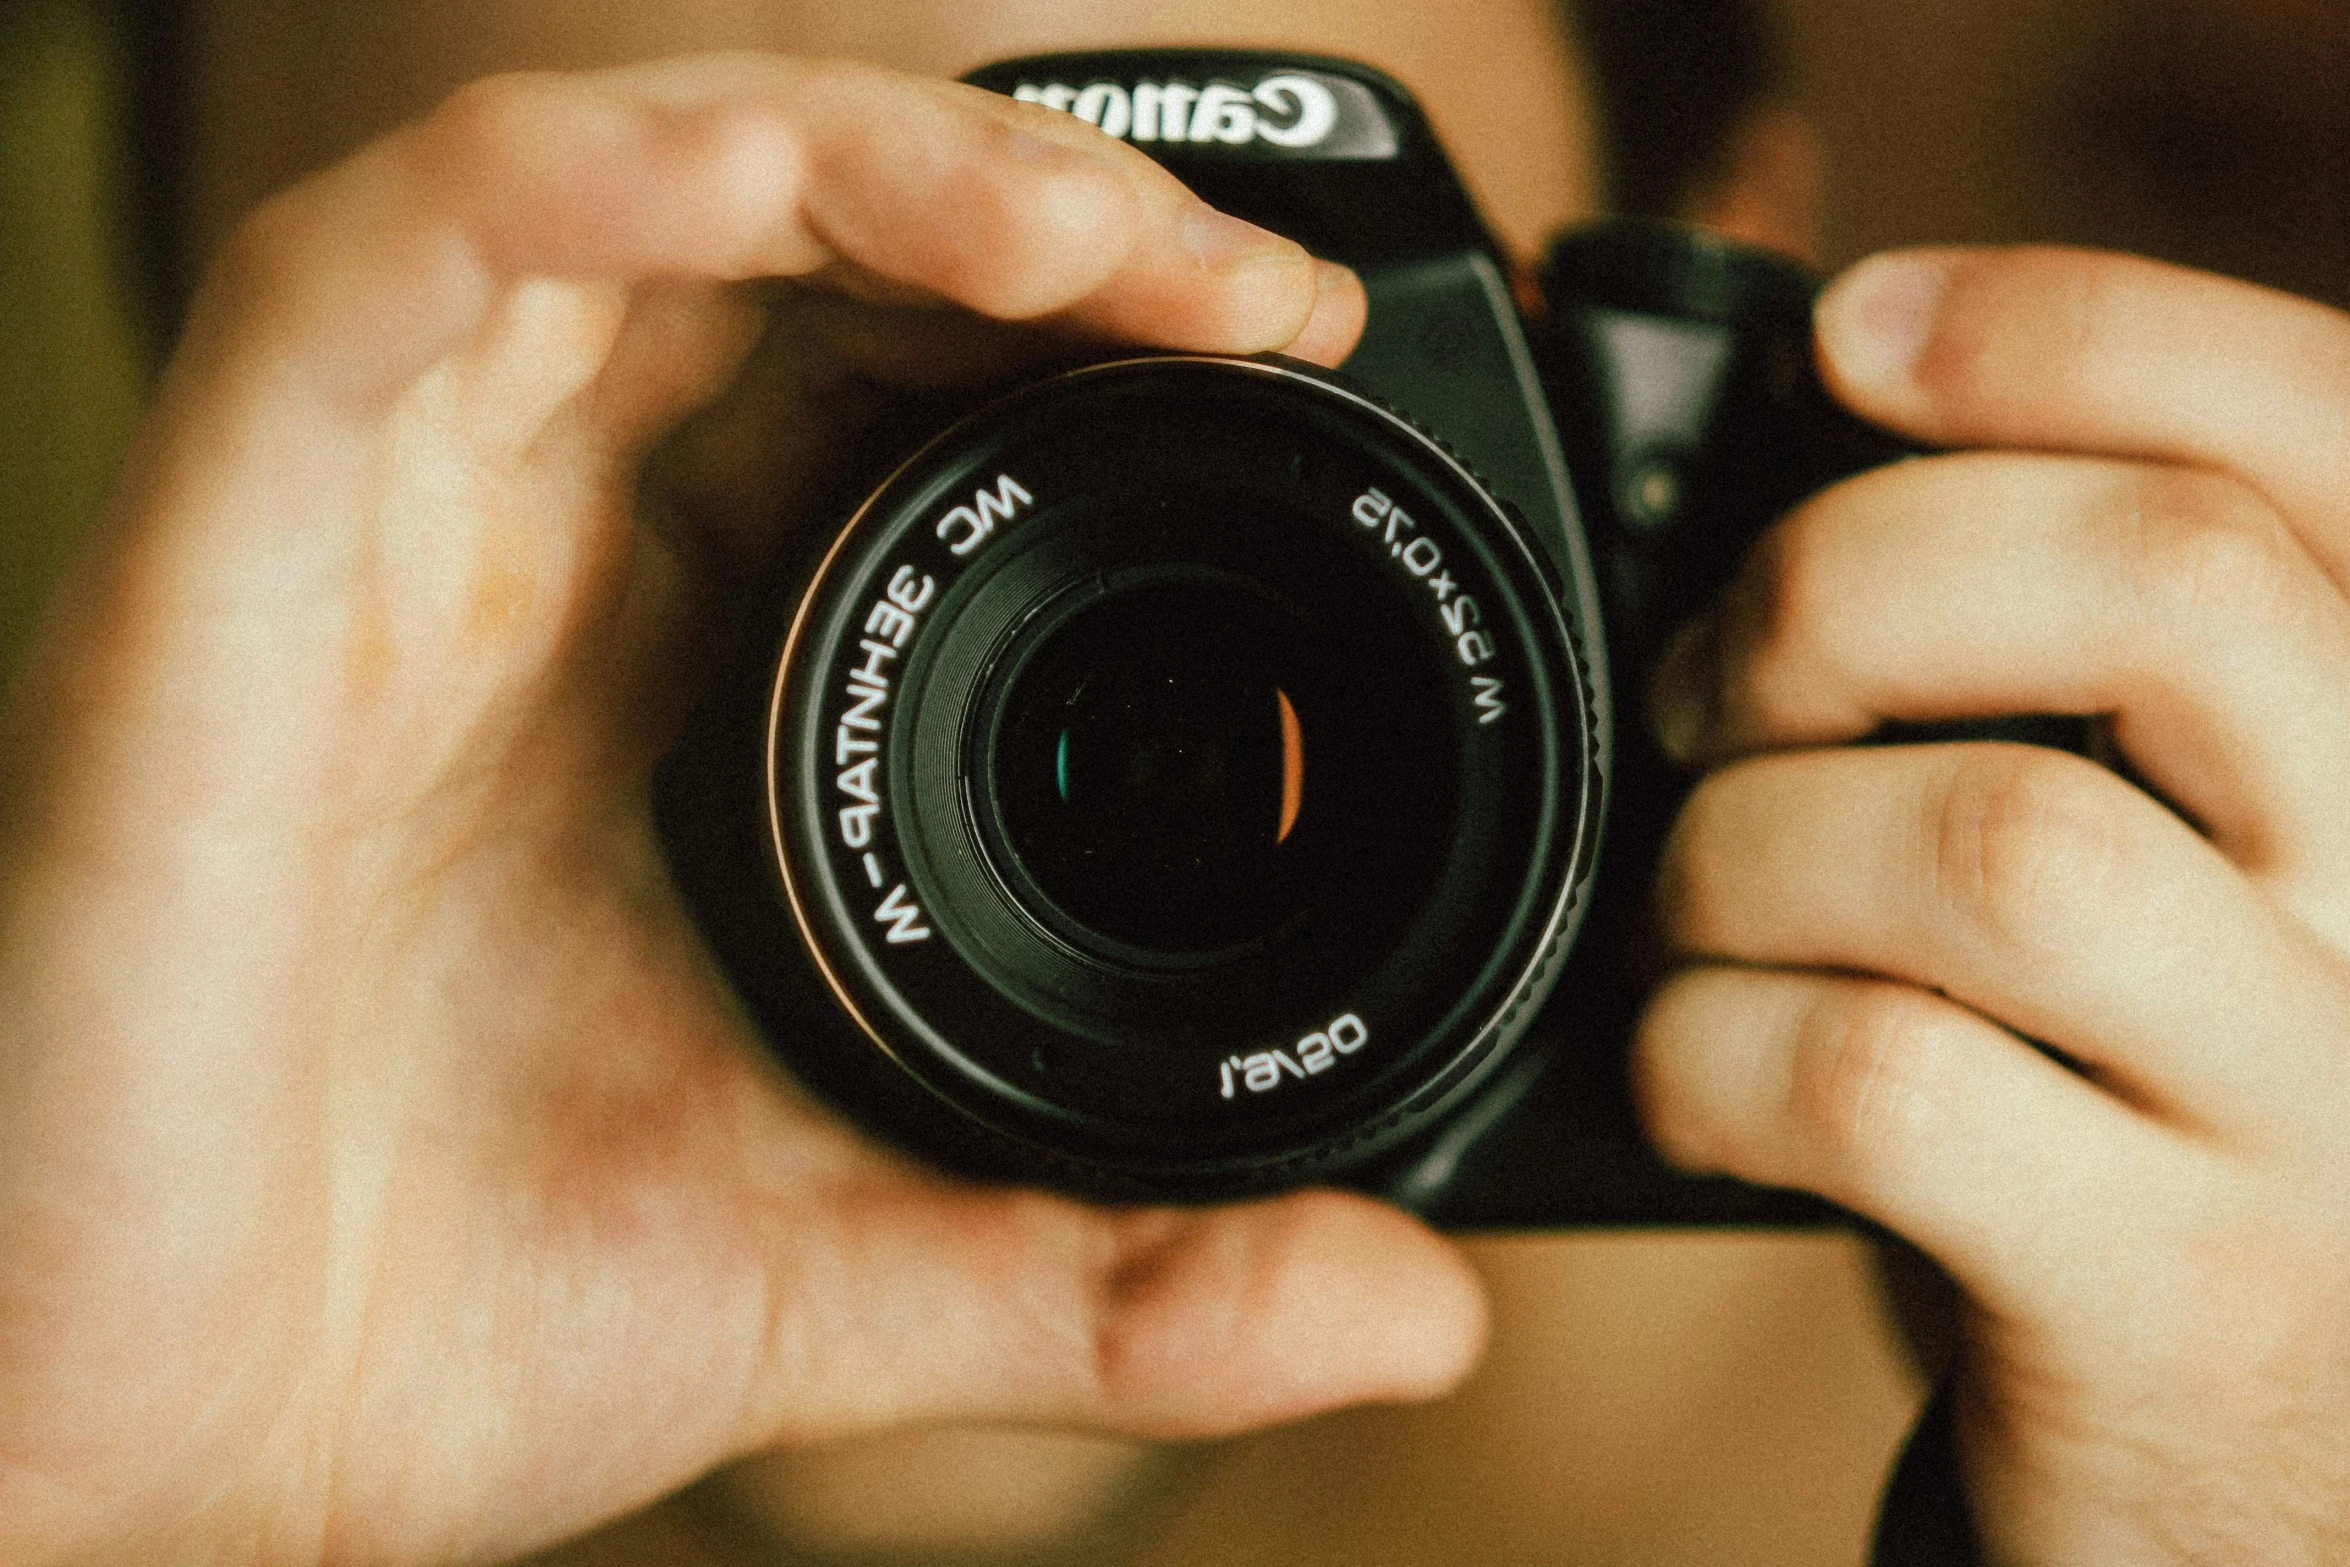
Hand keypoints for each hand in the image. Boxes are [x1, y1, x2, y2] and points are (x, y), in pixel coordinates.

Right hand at [0, 55, 1483, 1566]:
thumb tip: (1420, 1310)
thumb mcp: (869, 1269)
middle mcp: (549, 552)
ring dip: (871, 157)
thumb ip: (1135, 1275)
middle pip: (806, 247)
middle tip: (1247, 291)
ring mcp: (397, 526)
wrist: (164, 1451)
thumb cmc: (464, 1321)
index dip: (1105, 334)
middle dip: (1037, 219)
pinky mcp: (232, 543)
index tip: (1295, 367)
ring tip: (1096, 232)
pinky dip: (574, 176)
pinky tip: (753, 170)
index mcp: (692, 665)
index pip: (912, 384)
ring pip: (628, 188)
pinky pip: (390, 263)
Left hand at [1636, 246, 2349, 1562]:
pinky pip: (1881, 1079)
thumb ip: (2058, 648)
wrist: (2250, 1463)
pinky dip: (1710, 1046)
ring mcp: (2325, 1106)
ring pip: (1991, 839)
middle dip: (1841, 588)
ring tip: (1704, 907)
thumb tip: (1823, 400)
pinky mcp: (2181, 1296)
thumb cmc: (2140, 1091)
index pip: (2322, 432)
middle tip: (1718, 692)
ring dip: (1747, 848)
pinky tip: (1699, 1069)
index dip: (2077, 331)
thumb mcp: (2163, 840)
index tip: (1859, 332)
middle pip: (2158, 584)